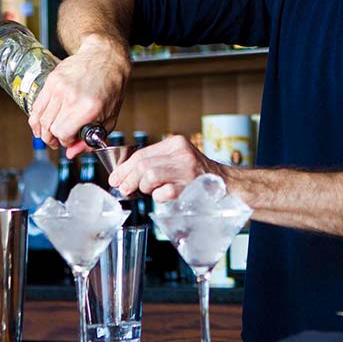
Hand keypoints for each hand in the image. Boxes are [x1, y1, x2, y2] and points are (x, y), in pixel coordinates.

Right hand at [28, 33, 130, 156]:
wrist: (104, 58)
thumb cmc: (110, 87)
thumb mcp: (109, 118)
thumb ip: (90, 140)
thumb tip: (71, 154)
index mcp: (88, 108)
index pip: (63, 133)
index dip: (66, 142)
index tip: (71, 141)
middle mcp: (71, 97)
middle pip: (50, 128)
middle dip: (54, 139)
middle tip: (59, 142)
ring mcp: (58, 88)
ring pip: (40, 119)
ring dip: (43, 132)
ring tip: (50, 136)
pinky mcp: (51, 81)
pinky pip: (36, 106)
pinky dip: (36, 119)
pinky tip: (40, 126)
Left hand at [108, 135, 229, 201]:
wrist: (227, 185)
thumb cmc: (198, 176)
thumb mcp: (177, 161)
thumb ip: (154, 164)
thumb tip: (123, 177)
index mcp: (176, 144)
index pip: (141, 153)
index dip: (124, 168)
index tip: (115, 178)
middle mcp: (182, 153)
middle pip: (142, 165)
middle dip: (129, 179)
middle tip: (124, 189)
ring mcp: (187, 170)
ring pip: (149, 176)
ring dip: (144, 188)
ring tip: (150, 191)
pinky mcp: (190, 187)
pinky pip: (163, 193)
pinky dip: (158, 197)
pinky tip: (163, 196)